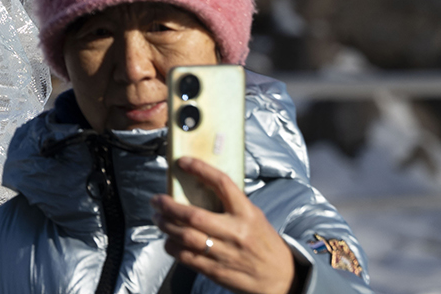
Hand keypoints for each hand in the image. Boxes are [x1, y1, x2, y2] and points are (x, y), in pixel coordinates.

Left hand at [151, 157, 298, 293]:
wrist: (284, 278)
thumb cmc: (265, 244)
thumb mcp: (254, 218)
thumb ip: (231, 205)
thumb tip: (200, 187)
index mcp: (247, 214)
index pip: (222, 184)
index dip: (201, 170)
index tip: (183, 162)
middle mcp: (236, 233)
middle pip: (193, 216)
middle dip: (168, 206)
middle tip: (157, 200)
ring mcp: (226, 254)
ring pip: (186, 237)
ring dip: (165, 225)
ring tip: (158, 218)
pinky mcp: (218, 272)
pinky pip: (187, 257)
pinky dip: (172, 247)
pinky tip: (168, 240)